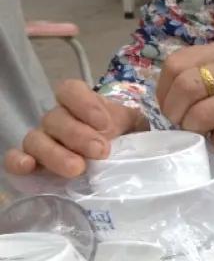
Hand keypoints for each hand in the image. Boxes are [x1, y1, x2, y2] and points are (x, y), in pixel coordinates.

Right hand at [4, 81, 146, 177]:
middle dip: (77, 134)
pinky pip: (16, 158)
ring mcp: (44, 141)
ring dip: (55, 153)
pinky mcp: (35, 164)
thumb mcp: (137, 129)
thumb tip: (151, 127)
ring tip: (77, 168)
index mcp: (82, 106)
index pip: (70, 90)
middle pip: (55, 118)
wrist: (122, 170)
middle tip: (100, 151)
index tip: (105, 123)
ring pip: (36, 139)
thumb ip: (136, 123)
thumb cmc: (129, 144)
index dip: (84, 103)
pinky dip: (18, 161)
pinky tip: (28, 167)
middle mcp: (59, 120)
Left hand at [156, 41, 213, 161]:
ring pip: (203, 113)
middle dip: (175, 113)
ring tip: (202, 135)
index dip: (164, 90)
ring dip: (195, 130)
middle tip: (182, 125)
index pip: (177, 63)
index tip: (170, 107)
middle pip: (186, 87)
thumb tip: (168, 100)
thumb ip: (208, 76)